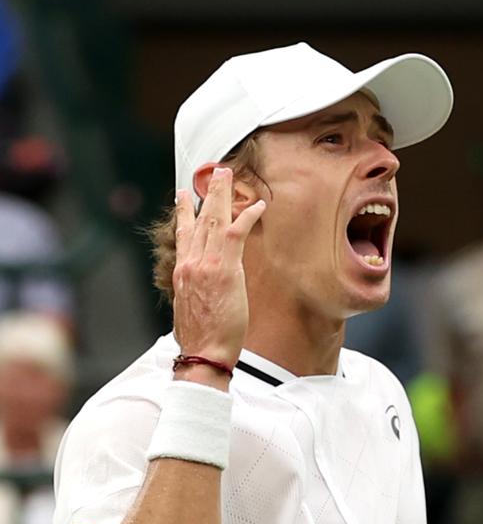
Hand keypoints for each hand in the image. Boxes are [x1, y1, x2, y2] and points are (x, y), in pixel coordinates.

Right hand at [171, 167, 265, 379]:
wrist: (203, 351)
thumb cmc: (201, 337)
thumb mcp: (192, 307)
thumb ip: (196, 288)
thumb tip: (203, 286)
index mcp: (182, 272)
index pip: (183, 234)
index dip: (185, 213)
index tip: (183, 196)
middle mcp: (190, 263)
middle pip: (198, 219)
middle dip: (207, 193)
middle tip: (214, 172)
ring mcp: (205, 265)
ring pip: (213, 220)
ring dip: (223, 194)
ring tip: (230, 173)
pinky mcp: (223, 270)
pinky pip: (236, 235)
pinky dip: (247, 217)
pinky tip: (259, 205)